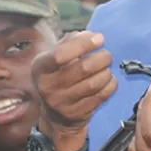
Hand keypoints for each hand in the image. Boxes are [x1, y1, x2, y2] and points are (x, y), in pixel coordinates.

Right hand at [32, 31, 116, 145]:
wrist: (55, 114)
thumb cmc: (57, 77)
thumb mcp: (53, 58)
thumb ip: (70, 42)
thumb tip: (90, 36)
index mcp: (40, 68)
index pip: (61, 54)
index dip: (83, 44)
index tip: (99, 38)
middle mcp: (48, 87)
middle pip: (82, 68)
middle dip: (101, 58)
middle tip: (107, 55)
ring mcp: (62, 103)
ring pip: (94, 83)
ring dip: (106, 72)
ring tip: (106, 68)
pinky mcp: (77, 114)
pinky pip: (101, 96)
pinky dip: (110, 85)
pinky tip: (108, 80)